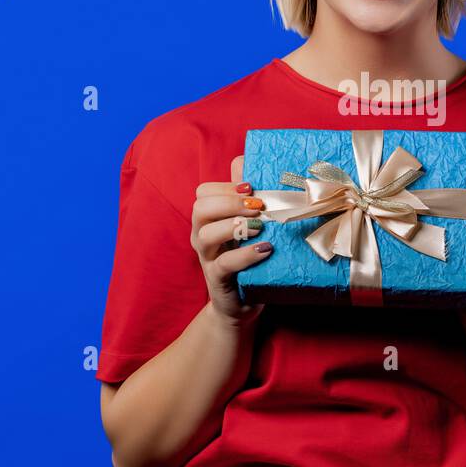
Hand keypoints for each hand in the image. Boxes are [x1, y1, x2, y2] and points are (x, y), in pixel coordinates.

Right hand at [190, 154, 272, 324]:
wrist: (244, 302)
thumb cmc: (250, 257)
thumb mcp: (251, 226)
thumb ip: (250, 199)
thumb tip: (256, 164)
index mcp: (209, 219)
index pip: (204, 192)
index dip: (227, 187)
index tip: (252, 188)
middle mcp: (202, 235)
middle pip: (200, 208)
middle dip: (230, 202)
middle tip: (258, 206)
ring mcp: (207, 258)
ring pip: (206, 234)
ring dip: (235, 226)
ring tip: (260, 227)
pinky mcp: (217, 279)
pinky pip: (224, 264)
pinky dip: (245, 255)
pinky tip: (265, 249)